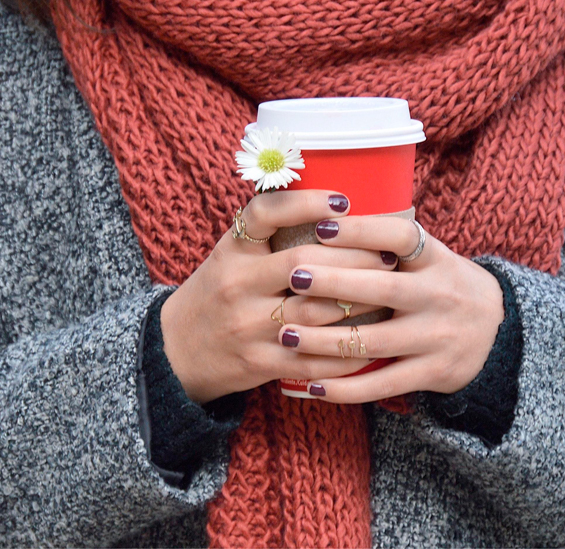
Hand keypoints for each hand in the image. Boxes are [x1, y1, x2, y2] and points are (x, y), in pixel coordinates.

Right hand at [160, 190, 397, 403]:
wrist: (175, 351)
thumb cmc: (217, 293)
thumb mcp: (230, 255)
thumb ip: (269, 233)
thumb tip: (334, 206)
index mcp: (231, 251)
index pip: (264, 214)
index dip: (305, 203)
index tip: (343, 200)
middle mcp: (237, 285)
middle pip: (304, 264)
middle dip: (354, 258)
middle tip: (388, 254)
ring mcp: (248, 327)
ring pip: (316, 312)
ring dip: (359, 302)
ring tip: (389, 291)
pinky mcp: (260, 363)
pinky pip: (313, 358)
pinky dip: (347, 351)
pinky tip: (372, 341)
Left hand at [276, 216, 504, 402]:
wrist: (498, 334)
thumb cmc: (443, 286)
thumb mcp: (431, 257)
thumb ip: (391, 243)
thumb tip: (323, 214)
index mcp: (437, 259)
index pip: (402, 236)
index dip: (363, 230)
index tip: (322, 225)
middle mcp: (440, 296)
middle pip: (383, 289)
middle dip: (333, 283)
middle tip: (292, 275)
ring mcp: (437, 338)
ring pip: (374, 341)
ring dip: (325, 340)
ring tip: (286, 334)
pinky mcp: (432, 374)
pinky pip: (382, 383)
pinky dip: (345, 388)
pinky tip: (311, 385)